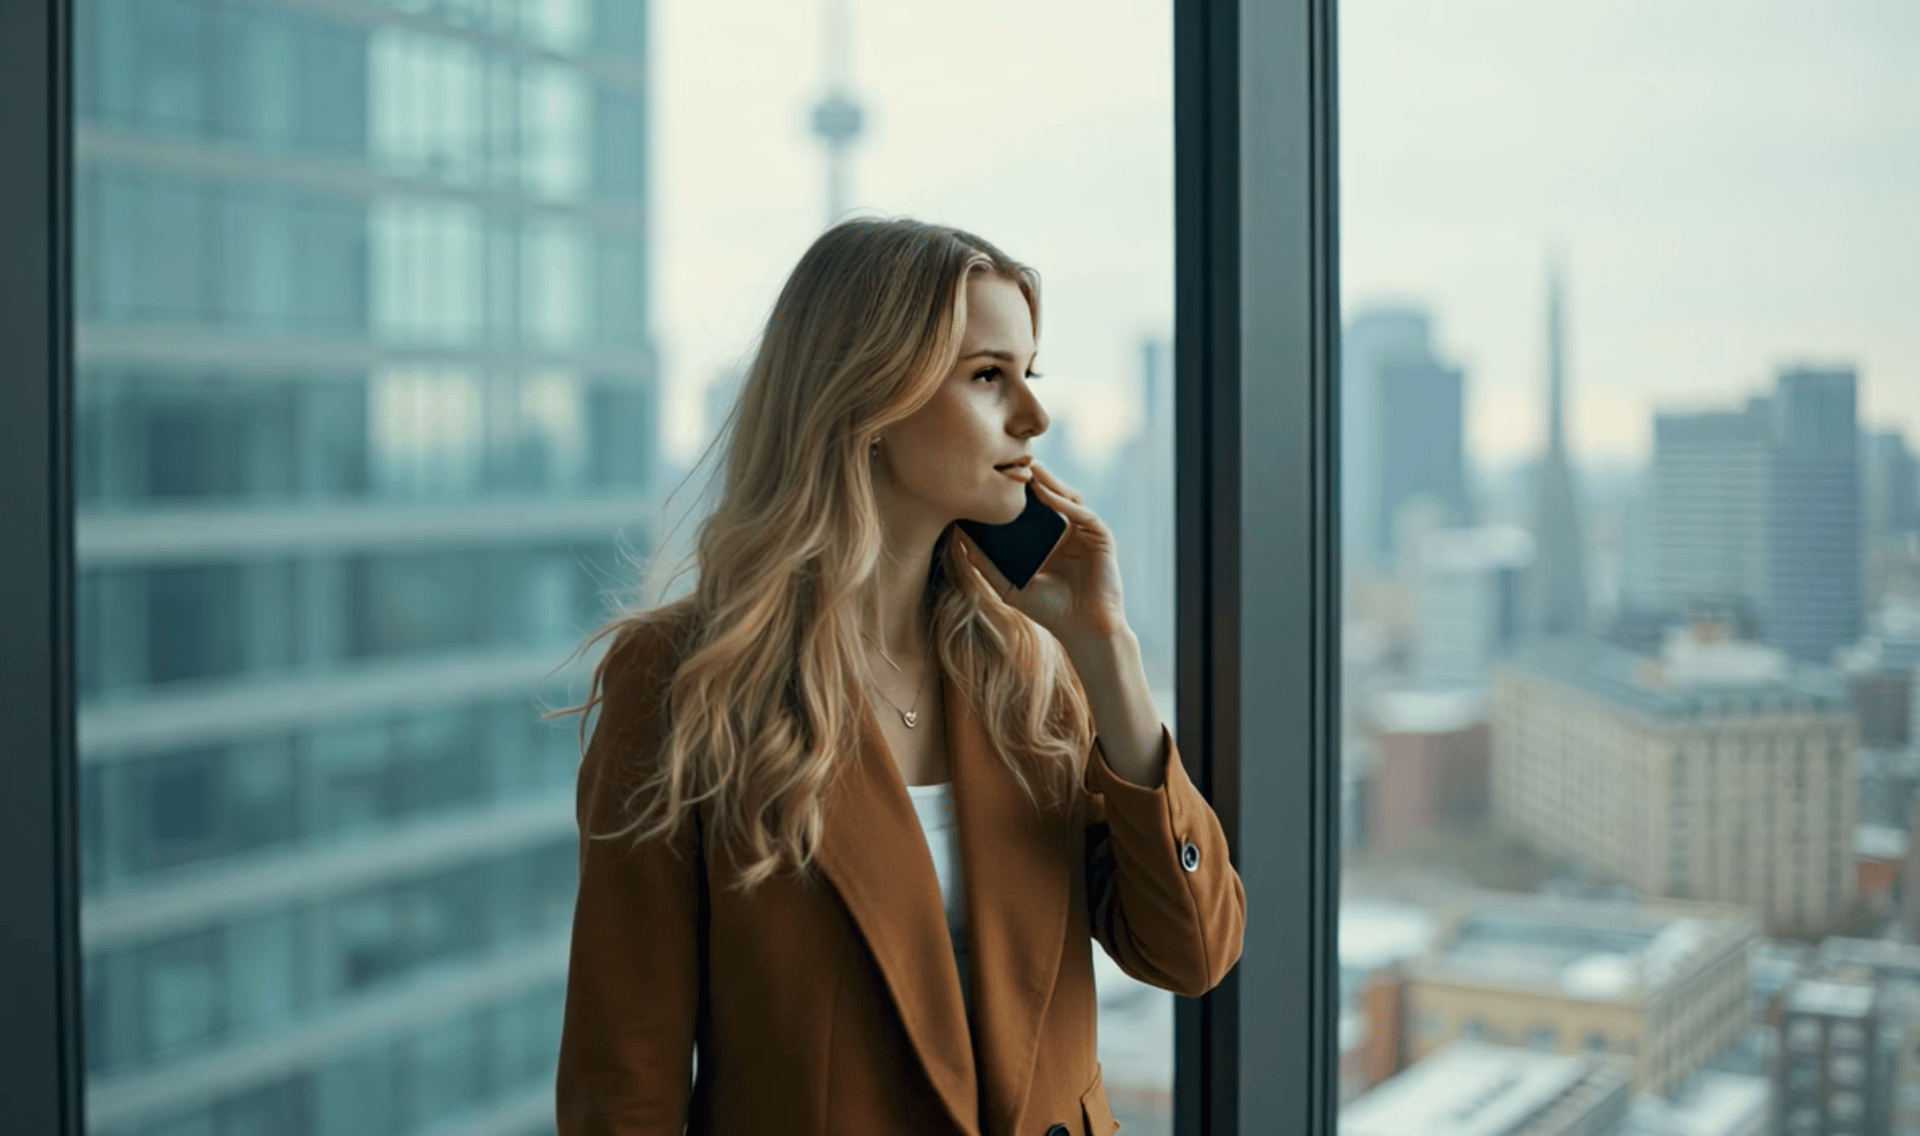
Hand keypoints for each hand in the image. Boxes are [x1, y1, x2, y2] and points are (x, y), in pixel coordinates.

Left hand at [952, 460, 1129, 646]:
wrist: (1083, 630)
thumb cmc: (1049, 611)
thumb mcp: (1008, 586)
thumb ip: (985, 564)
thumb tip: (958, 539)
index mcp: (1050, 540)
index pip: (1033, 508)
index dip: (1017, 492)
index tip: (994, 477)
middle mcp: (1069, 532)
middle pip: (1051, 496)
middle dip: (1033, 479)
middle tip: (1010, 463)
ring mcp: (1086, 533)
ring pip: (1068, 498)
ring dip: (1049, 483)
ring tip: (1028, 470)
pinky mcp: (1101, 537)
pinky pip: (1082, 513)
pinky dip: (1064, 503)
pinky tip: (1045, 495)